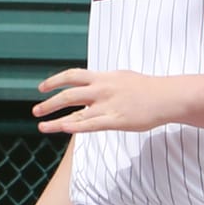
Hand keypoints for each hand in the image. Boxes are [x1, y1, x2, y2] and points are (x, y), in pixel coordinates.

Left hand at [32, 69, 180, 134]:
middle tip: (35, 109)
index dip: (54, 81)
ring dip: (55, 119)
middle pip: (68, 94)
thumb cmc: (147, 88)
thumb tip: (92, 84)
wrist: (168, 96)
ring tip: (41, 125)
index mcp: (103, 77)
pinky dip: (74, 126)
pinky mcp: (116, 120)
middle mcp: (102, 89)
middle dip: (49, 103)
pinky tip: (62, 129)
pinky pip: (90, 125)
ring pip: (75, 112)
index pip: (72, 76)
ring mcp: (108, 105)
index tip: (41, 88)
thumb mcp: (121, 77)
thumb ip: (104, 82)